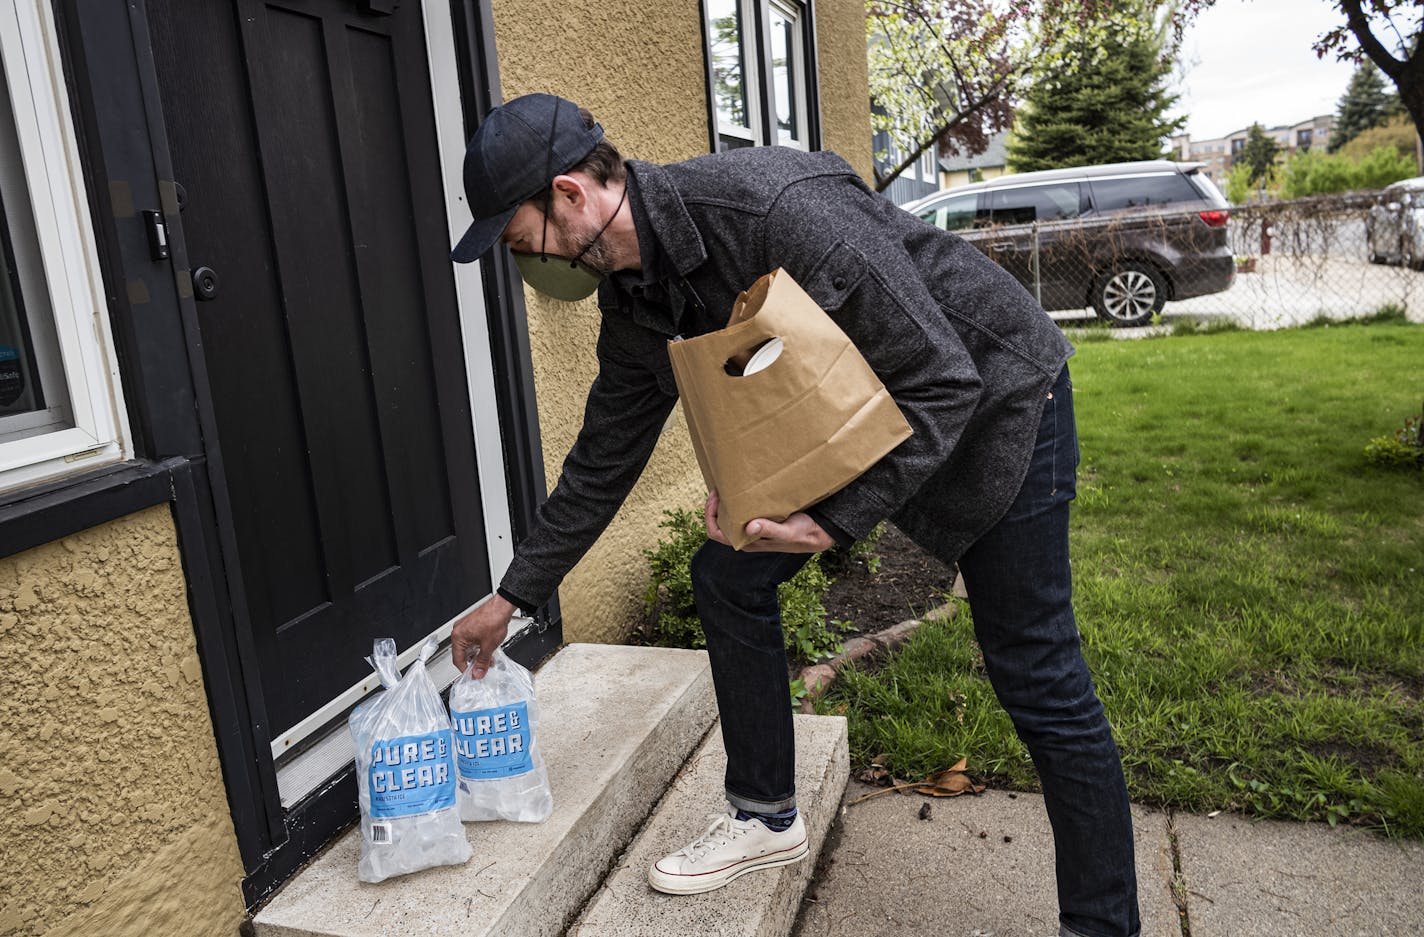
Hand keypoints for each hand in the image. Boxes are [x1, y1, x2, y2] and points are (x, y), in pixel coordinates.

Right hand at [451, 593, 515, 677]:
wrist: (502, 606)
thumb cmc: (493, 618)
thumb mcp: (488, 646)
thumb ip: (482, 662)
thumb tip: (478, 672)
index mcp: (458, 636)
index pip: (457, 659)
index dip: (466, 670)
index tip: (473, 675)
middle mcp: (459, 630)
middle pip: (462, 653)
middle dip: (473, 662)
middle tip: (482, 669)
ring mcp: (465, 626)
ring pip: (468, 646)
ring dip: (477, 655)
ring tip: (488, 660)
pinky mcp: (472, 624)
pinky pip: (472, 639)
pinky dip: (478, 646)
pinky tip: (487, 650)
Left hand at [704, 489, 833, 552]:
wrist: (817, 533)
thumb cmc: (802, 533)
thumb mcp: (787, 532)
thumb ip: (769, 530)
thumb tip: (749, 527)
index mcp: (747, 542)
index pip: (716, 533)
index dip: (710, 515)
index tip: (716, 498)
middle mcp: (745, 536)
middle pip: (719, 522)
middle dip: (715, 505)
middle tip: (720, 486)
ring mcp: (751, 529)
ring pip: (729, 516)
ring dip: (725, 502)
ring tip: (728, 485)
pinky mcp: (760, 521)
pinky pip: (741, 511)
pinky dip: (737, 501)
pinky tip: (743, 488)